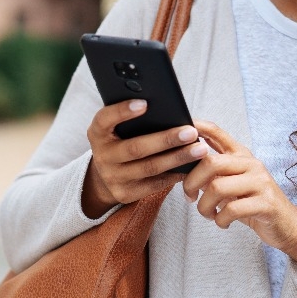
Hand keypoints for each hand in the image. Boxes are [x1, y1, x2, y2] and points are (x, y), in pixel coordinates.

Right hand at [81, 99, 211, 217]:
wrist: (106, 175)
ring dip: (177, 158)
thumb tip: (168, 109)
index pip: (105, 119)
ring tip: (199, 149)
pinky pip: (154, 184)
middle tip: (190, 132)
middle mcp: (102, 156)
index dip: (122, 111)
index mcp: (97, 133)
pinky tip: (191, 166)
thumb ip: (133, 118)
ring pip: (149, 168)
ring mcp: (112, 177)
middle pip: (136, 148)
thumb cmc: (120, 140)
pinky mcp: (124, 194)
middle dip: (166, 140)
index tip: (144, 103)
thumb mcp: (116, 127)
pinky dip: (174, 175)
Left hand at [183, 121, 296, 269]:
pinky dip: (220, 220)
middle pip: (210, 162)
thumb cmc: (252, 203)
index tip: (181, 129)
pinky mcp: (266, 203)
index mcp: (241, 156)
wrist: (286, 224)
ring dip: (204, 206)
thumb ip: (214, 172)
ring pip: (217, 187)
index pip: (217, 133)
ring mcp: (260, 182)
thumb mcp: (233, 183)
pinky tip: (222, 223)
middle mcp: (251, 164)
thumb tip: (183, 163)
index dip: (198, 127)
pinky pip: (232, 209)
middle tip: (189, 197)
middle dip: (191, 182)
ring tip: (207, 214)